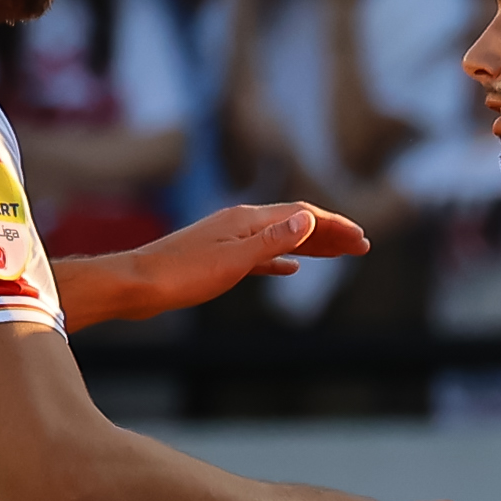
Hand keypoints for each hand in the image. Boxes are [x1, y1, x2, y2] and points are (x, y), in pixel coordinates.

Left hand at [137, 202, 372, 305]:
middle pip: (295, 224)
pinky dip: (282, 259)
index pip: (302, 215)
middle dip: (330, 233)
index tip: (361, 239)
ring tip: (338, 255)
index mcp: (247, 220)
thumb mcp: (235, 259)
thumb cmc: (183, 274)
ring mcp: (228, 239)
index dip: (334, 226)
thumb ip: (273, 240)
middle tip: (363, 246)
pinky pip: (261, 255)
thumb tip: (309, 218)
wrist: (138, 285)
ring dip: (311, 246)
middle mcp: (240, 223)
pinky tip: (291, 268)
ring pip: (280, 239)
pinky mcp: (218, 257)